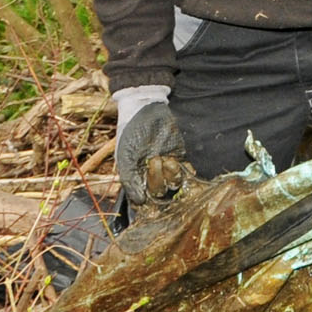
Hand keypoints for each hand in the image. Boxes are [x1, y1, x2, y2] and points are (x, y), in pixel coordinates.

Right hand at [113, 88, 185, 212]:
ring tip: (164, 157)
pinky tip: (175, 160)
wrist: (145, 108)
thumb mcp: (125, 157)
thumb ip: (130, 181)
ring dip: (170, 173)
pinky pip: (186, 171)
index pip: (143, 197)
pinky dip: (184, 170)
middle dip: (157, 179)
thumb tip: (140, 203)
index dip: (145, 198)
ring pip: (174, 183)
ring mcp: (167, 165)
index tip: (146, 194)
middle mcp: (152, 173)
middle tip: (153, 160)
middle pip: (160, 192)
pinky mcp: (180, 155)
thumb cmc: (131, 131)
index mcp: (137, 176)